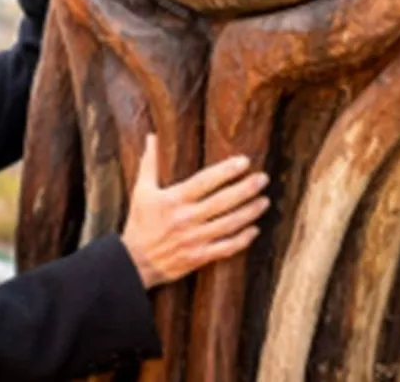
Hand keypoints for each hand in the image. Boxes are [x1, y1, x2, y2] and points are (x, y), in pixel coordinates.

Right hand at [120, 134, 268, 287]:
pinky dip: (242, 239)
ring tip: (264, 201)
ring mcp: (195, 239)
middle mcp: (186, 218)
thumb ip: (149, 164)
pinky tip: (254, 229)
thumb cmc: (139, 223)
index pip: (205, 181)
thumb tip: (152, 137)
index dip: (226, 171)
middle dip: (246, 189)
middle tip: (263, 179)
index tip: (245, 161)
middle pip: (223, 201)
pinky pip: (226, 247)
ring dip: (249, 212)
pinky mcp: (199, 256)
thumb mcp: (141, 191)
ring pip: (229, 224)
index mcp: (174, 200)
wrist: (134, 262)